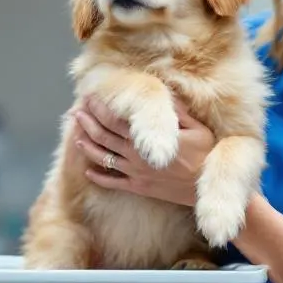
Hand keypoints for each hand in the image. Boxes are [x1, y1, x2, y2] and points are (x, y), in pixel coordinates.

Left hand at [72, 96, 213, 207]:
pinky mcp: (138, 188)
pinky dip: (98, 177)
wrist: (206, 186)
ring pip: (103, 158)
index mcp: (145, 138)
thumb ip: (176, 112)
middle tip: (76, 112)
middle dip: (87, 123)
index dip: (99, 108)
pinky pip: (112, 183)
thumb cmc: (205, 154)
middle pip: (103, 136)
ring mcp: (134, 173)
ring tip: (76, 137)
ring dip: (87, 146)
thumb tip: (162, 94)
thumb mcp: (195, 128)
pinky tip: (88, 171)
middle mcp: (134, 155)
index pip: (114, 119)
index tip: (90, 98)